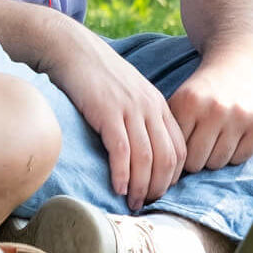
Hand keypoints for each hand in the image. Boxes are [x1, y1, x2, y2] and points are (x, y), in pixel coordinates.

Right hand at [35, 18, 182, 210]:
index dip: (173, 176)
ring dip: (141, 186)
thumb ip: (141, 117)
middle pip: (168, 158)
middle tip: (147, 203)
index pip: (180, 149)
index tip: (159, 191)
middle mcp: (150, 107)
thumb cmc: (97, 75)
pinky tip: (117, 187)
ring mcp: (130, 109)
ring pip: (147, 158)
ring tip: (132, 203)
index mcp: (159, 105)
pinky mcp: (107, 111)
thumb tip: (143, 152)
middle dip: (160, 187)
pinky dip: (122, 173)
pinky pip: (121, 150)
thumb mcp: (129, 94)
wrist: (72, 48)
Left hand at [167, 52, 252, 174]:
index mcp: (189, 103)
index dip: (179, 152)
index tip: (184, 144)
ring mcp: (241, 116)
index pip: (177, 151)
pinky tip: (234, 135)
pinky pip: (241, 158)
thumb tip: (165, 170)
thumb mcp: (181, 100)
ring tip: (216, 138)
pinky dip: (236, 153)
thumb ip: (171, 130)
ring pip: (218, 163)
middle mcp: (216, 109)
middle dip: (196, 158)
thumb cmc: (205, 90)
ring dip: (215, 156)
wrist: (241, 62)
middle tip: (200, 144)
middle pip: (197, 162)